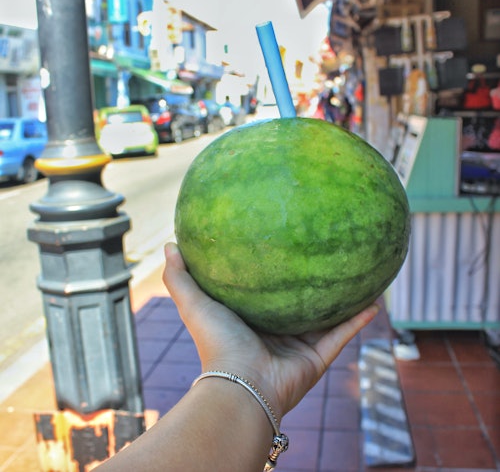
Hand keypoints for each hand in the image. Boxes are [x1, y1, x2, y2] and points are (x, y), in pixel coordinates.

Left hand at [163, 242, 379, 421]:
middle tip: (324, 257)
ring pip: (327, 318)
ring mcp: (299, 345)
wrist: (242, 384)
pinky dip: (360, 319)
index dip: (275, 273)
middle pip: (299, 304)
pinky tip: (375, 299)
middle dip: (312, 285)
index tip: (284, 249)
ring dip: (343, 299)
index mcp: (252, 320)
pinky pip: (344, 334)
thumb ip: (180, 277)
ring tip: (357, 274)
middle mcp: (277, 332)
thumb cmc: (217, 343)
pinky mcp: (318, 357)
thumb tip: (170, 245)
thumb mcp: (194, 304)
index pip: (266, 293)